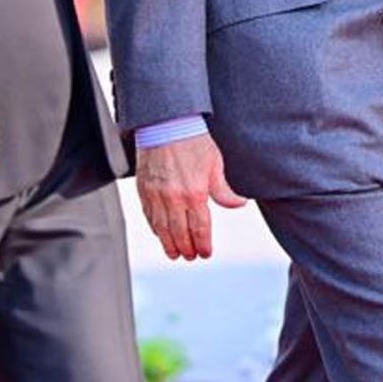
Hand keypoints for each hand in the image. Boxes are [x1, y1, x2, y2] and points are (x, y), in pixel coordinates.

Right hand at [136, 132, 247, 261]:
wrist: (166, 124)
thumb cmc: (193, 141)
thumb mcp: (215, 165)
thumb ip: (224, 190)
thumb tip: (239, 204)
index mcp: (195, 193)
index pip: (200, 228)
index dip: (203, 244)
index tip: (205, 253)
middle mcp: (174, 198)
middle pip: (180, 234)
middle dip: (186, 249)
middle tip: (190, 257)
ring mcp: (156, 195)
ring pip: (162, 229)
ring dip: (169, 244)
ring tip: (174, 254)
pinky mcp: (143, 190)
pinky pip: (149, 216)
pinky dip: (155, 229)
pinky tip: (160, 235)